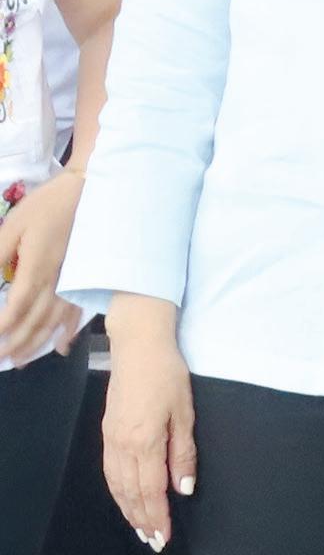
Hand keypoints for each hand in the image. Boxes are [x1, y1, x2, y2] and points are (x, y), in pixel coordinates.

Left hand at [0, 170, 87, 360]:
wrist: (86, 193)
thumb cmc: (45, 207)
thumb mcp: (12, 226)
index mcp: (36, 269)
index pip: (15, 308)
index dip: (2, 327)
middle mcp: (55, 283)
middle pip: (34, 322)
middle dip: (15, 344)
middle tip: (0, 359)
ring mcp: (72, 284)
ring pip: (53, 323)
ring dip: (36, 344)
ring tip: (21, 361)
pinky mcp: (82, 280)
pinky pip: (76, 313)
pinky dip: (67, 332)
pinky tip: (61, 347)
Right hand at [97, 298, 195, 549]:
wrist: (138, 348)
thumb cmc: (168, 376)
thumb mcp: (186, 413)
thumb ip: (184, 453)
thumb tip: (184, 488)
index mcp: (145, 441)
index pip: (151, 489)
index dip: (157, 516)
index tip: (164, 537)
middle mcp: (122, 445)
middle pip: (131, 492)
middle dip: (142, 519)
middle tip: (154, 542)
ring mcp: (111, 439)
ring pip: (116, 485)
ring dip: (128, 509)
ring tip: (140, 528)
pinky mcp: (107, 433)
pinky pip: (110, 471)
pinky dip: (118, 491)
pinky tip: (125, 500)